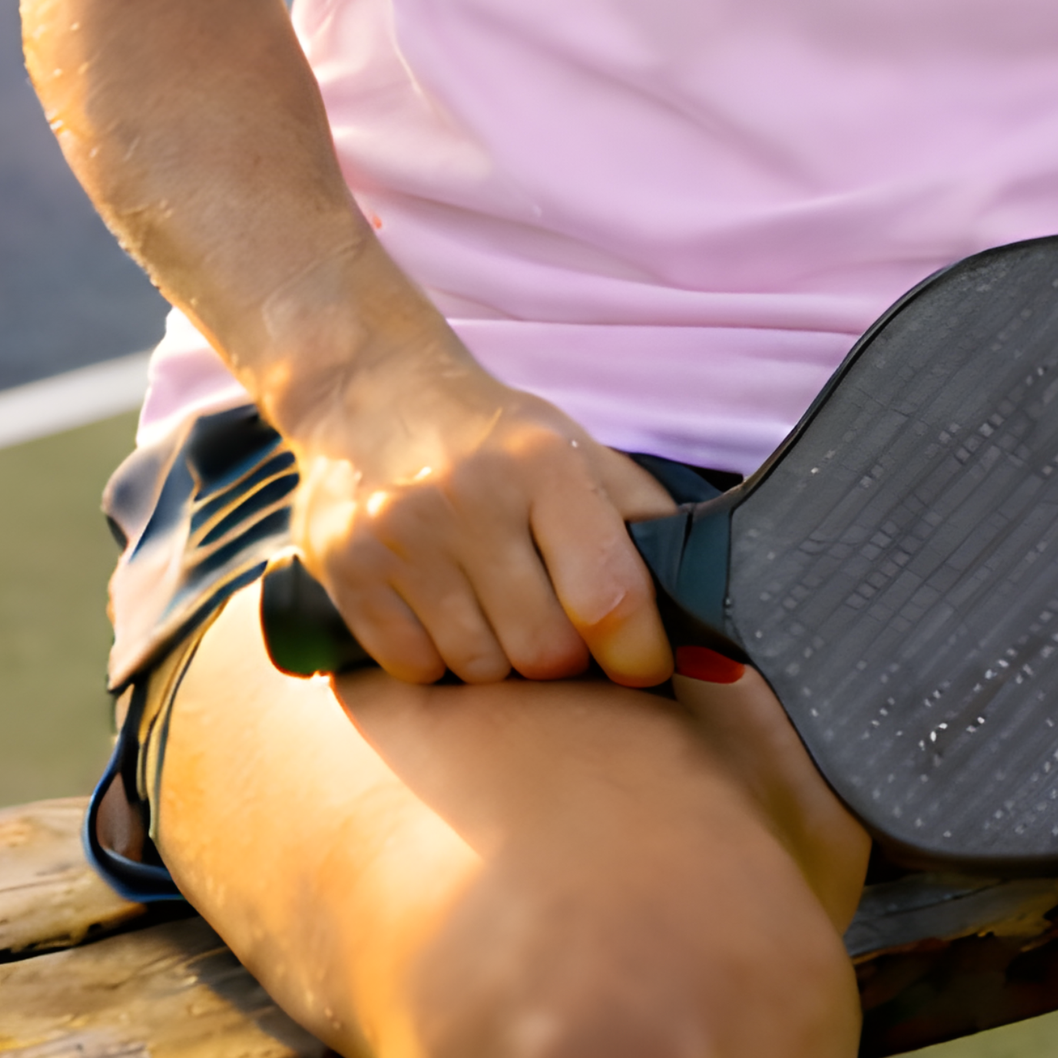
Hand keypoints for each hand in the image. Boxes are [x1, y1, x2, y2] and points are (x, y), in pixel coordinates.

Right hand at [285, 348, 684, 691]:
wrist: (368, 386)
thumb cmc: (492, 435)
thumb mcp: (577, 453)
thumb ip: (646, 532)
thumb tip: (711, 646)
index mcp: (542, 462)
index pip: (608, 596)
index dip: (638, 653)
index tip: (642, 664)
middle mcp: (468, 497)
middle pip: (545, 651)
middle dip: (566, 655)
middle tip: (557, 619)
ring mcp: (400, 537)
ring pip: (480, 670)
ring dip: (500, 658)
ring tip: (494, 602)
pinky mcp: (346, 571)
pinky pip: (416, 668)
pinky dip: (439, 658)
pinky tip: (441, 606)